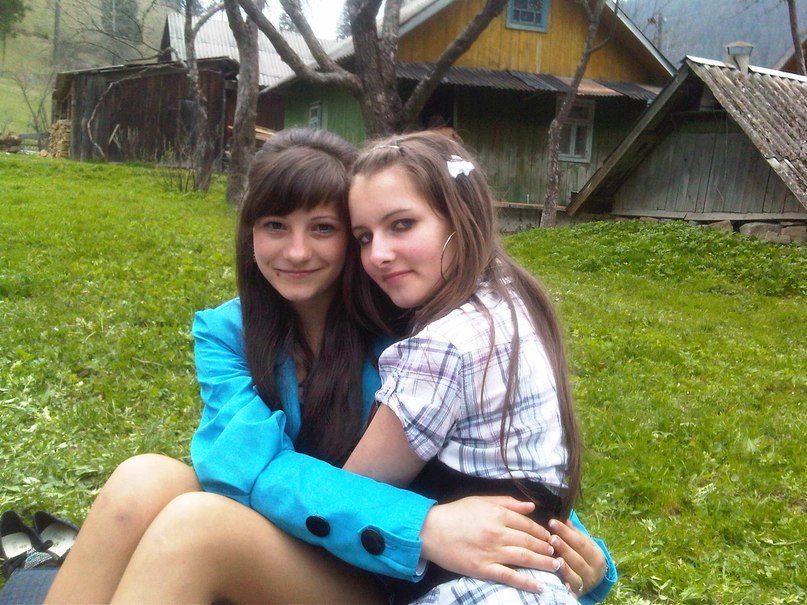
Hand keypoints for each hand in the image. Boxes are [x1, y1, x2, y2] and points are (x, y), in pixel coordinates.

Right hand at [419, 496, 559, 592]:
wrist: (431, 530)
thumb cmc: (455, 513)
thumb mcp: (481, 501)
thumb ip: (507, 502)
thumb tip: (530, 506)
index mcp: (498, 514)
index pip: (527, 524)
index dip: (542, 531)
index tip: (551, 536)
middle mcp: (498, 533)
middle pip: (529, 541)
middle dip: (547, 547)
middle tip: (558, 552)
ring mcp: (492, 552)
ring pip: (524, 558)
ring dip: (544, 562)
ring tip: (556, 566)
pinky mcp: (483, 568)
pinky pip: (509, 576)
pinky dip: (526, 582)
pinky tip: (539, 585)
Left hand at [547, 518, 606, 598]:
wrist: (592, 579)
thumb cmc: (583, 556)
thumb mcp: (583, 544)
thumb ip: (573, 533)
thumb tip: (562, 518)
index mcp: (596, 556)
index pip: (580, 543)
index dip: (566, 532)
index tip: (552, 522)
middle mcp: (593, 572)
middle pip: (578, 559)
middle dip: (564, 548)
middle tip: (551, 538)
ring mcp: (585, 585)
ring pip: (575, 576)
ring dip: (565, 568)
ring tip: (554, 558)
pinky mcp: (577, 595)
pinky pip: (571, 592)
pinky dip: (566, 587)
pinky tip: (558, 581)